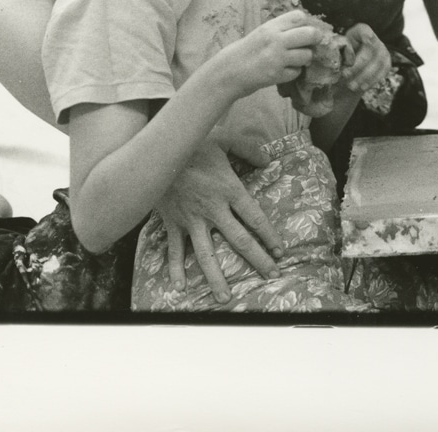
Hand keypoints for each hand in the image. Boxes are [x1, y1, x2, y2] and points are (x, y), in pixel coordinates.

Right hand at [153, 139, 283, 303]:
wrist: (156, 153)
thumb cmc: (193, 145)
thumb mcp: (224, 140)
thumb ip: (248, 149)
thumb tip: (268, 161)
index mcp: (229, 190)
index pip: (255, 218)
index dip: (270, 236)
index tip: (281, 252)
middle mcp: (213, 210)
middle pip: (239, 240)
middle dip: (257, 259)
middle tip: (271, 275)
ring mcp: (191, 220)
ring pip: (206, 254)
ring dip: (216, 277)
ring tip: (225, 298)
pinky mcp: (172, 223)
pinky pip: (174, 250)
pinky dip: (176, 269)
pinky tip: (179, 287)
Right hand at [214, 10, 328, 100]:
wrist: (228, 72)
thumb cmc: (245, 51)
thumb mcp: (261, 33)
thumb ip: (281, 29)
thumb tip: (307, 28)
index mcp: (270, 27)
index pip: (299, 17)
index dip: (306, 23)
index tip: (304, 30)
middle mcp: (275, 40)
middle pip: (310, 34)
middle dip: (315, 39)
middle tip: (312, 44)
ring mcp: (277, 58)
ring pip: (307, 55)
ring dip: (305, 58)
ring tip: (295, 59)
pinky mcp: (276, 75)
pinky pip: (297, 72)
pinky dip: (293, 72)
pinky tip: (284, 70)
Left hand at [341, 23, 391, 93]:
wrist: (353, 66)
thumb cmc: (343, 55)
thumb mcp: (338, 50)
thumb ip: (340, 52)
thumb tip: (344, 60)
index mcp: (361, 32)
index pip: (365, 31)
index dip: (366, 35)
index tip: (366, 39)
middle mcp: (375, 40)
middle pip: (369, 52)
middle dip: (357, 66)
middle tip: (344, 75)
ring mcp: (383, 52)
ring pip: (377, 64)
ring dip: (364, 76)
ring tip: (351, 86)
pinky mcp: (386, 64)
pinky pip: (382, 73)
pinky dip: (372, 81)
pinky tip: (362, 87)